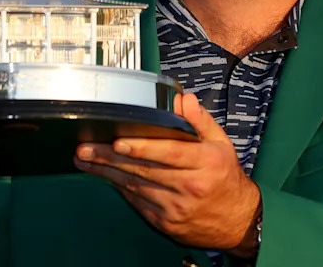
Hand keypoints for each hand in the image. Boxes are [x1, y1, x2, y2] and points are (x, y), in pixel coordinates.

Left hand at [74, 93, 259, 253]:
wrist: (237, 221)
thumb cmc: (226, 178)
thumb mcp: (222, 143)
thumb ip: (200, 120)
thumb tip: (183, 99)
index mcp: (205, 161)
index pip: (170, 152)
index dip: (143, 147)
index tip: (119, 142)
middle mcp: (190, 185)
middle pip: (145, 169)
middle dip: (111, 158)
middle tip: (86, 148)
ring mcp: (176, 207)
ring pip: (136, 186)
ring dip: (107, 173)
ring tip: (84, 160)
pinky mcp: (165, 222)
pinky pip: (137, 202)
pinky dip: (119, 188)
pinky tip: (104, 176)